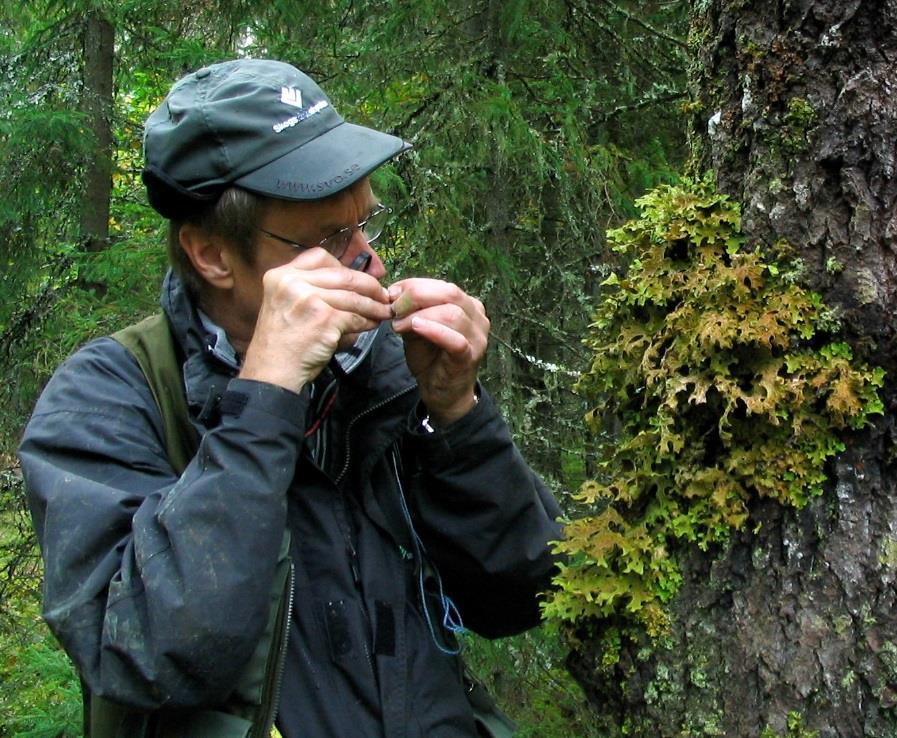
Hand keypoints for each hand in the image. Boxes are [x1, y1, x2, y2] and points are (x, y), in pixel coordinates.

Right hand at [240, 249, 391, 392]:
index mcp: (281, 275)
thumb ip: (310, 289)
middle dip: (369, 285)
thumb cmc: (282, 343)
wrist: (272, 371)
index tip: (356, 278)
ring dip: (373, 305)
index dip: (343, 266)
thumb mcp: (285, 305)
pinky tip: (372, 324)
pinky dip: (367, 321)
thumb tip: (352, 285)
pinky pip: (354, 317)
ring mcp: (309, 299)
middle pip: (343, 275)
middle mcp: (293, 282)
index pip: (319, 257)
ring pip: (353, 297)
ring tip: (383, 311)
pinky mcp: (324, 318)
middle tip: (382, 294)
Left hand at [389, 278, 488, 425]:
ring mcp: (477, 337)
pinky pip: (455, 339)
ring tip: (399, 324)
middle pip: (450, 293)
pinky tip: (415, 328)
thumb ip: (411, 311)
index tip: (392, 293)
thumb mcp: (417, 329)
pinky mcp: (470, 356)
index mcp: (468, 306)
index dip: (415, 285)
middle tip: (395, 307)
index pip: (443, 286)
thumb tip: (394, 294)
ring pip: (452, 314)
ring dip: (420, 315)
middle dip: (418, 296)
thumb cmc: (432, 359)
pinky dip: (434, 330)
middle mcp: (478, 317)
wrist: (442, 394)